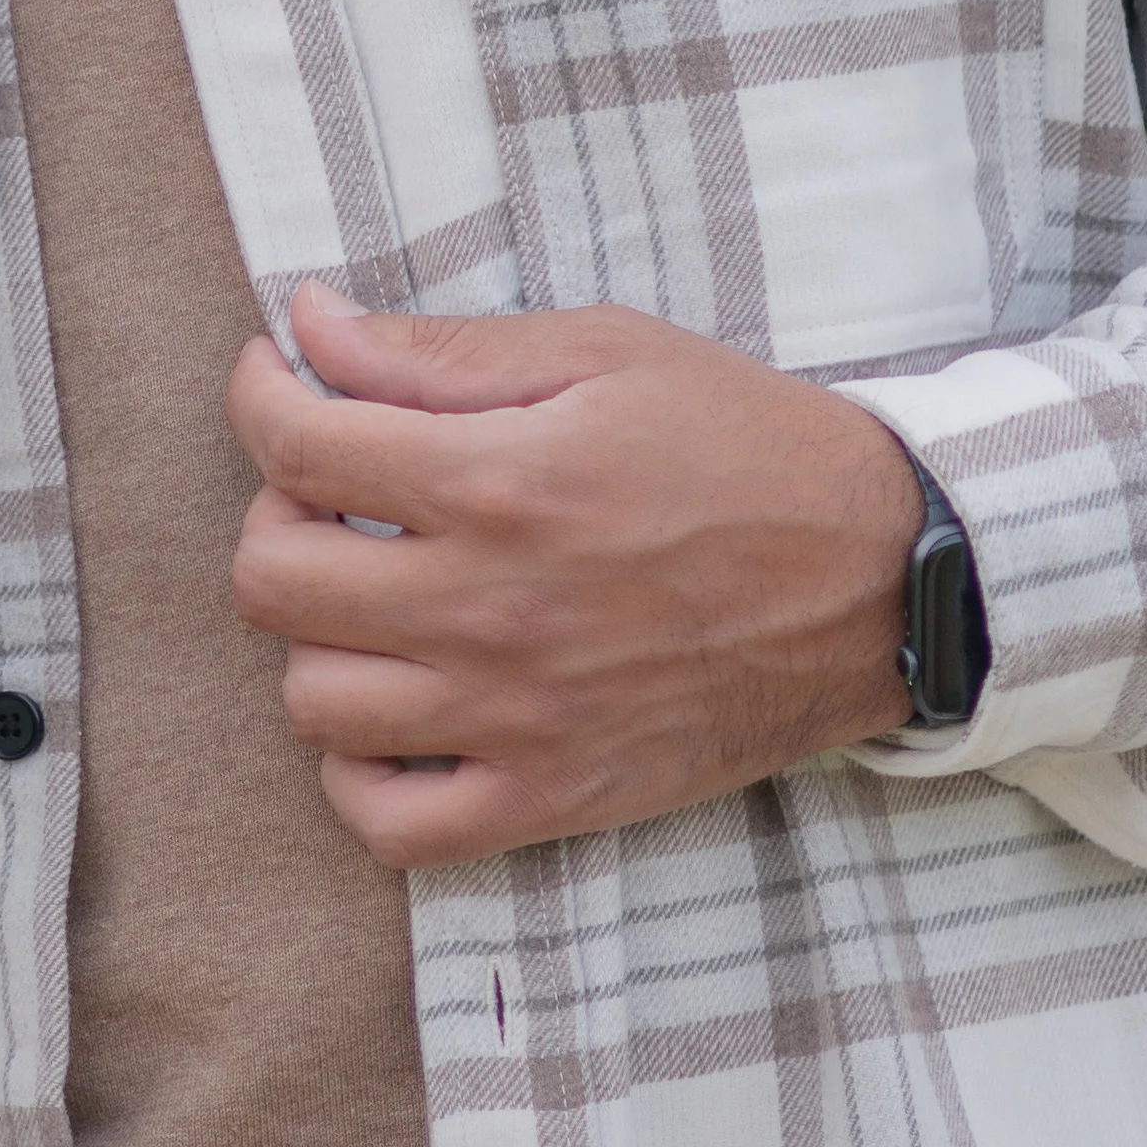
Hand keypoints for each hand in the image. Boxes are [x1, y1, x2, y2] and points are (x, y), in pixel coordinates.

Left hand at [224, 284, 926, 868]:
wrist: (885, 581)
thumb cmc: (746, 445)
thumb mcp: (604, 351)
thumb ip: (441, 349)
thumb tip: (308, 322)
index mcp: (497, 483)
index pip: (293, 446)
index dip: (260, 395)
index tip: (280, 380)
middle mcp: (489, 609)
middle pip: (271, 580)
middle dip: (278, 515)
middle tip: (335, 492)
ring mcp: (517, 718)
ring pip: (313, 703)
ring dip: (319, 638)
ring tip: (375, 595)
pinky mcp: (555, 798)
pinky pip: (391, 824)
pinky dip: (362, 776)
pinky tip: (397, 712)